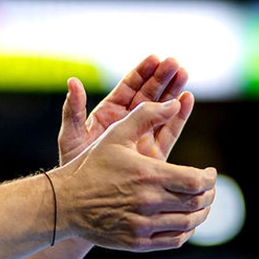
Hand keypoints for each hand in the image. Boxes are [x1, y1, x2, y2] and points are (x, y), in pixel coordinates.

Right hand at [54, 100, 215, 251]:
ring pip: (188, 223)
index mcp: (148, 174)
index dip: (209, 178)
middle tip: (209, 188)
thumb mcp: (116, 134)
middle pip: (196, 202)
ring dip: (201, 213)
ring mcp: (143, 225)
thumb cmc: (92, 165)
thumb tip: (175, 102)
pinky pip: (174, 240)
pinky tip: (185, 222)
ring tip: (201, 204)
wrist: (65, 202)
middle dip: (209, 194)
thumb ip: (147, 115)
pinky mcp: (138, 242)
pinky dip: (186, 231)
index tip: (210, 172)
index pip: (195, 181)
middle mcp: (148, 202)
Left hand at [58, 55, 193, 164]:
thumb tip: (73, 82)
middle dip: (162, 78)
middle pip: (148, 95)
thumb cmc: (73, 167)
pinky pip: (168, 131)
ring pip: (161, 110)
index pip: (128, 88)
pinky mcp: (153, 155)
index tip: (154, 58)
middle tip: (175, 63)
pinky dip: (179, 116)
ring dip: (173, 91)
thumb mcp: (70, 137)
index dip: (141, 73)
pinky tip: (188, 99)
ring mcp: (141, 138)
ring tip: (185, 74)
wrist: (85, 199)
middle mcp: (128, 123)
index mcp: (108, 114)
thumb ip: (72, 110)